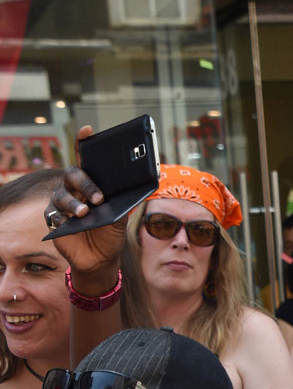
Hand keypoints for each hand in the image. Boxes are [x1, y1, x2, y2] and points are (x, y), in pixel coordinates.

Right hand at [45, 125, 127, 275]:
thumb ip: (127, 201)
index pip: (86, 158)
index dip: (84, 142)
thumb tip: (144, 186)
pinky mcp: (53, 219)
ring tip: (84, 214)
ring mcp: (62, 203)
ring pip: (61, 195)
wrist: (100, 258)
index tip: (87, 130)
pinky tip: (67, 222)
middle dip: (86, 184)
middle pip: (73, 175)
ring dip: (73, 204)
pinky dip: (60, 217)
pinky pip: (53, 214)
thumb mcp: (123, 217)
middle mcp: (74, 188)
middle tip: (99, 198)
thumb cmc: (111, 233)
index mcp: (92, 183)